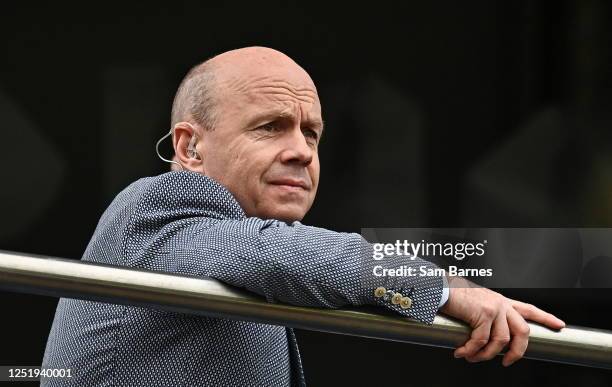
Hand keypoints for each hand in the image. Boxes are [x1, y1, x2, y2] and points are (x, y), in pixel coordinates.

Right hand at [440, 276, 564, 365]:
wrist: (440, 287)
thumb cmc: (453, 295)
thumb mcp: (475, 303)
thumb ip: (484, 315)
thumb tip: (483, 337)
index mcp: (501, 301)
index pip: (529, 308)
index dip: (546, 317)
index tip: (559, 325)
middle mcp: (501, 303)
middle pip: (523, 331)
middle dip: (518, 352)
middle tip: (507, 362)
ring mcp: (494, 308)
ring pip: (501, 341)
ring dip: (486, 355)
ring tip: (473, 358)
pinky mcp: (483, 314)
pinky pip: (481, 341)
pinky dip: (471, 351)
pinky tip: (462, 353)